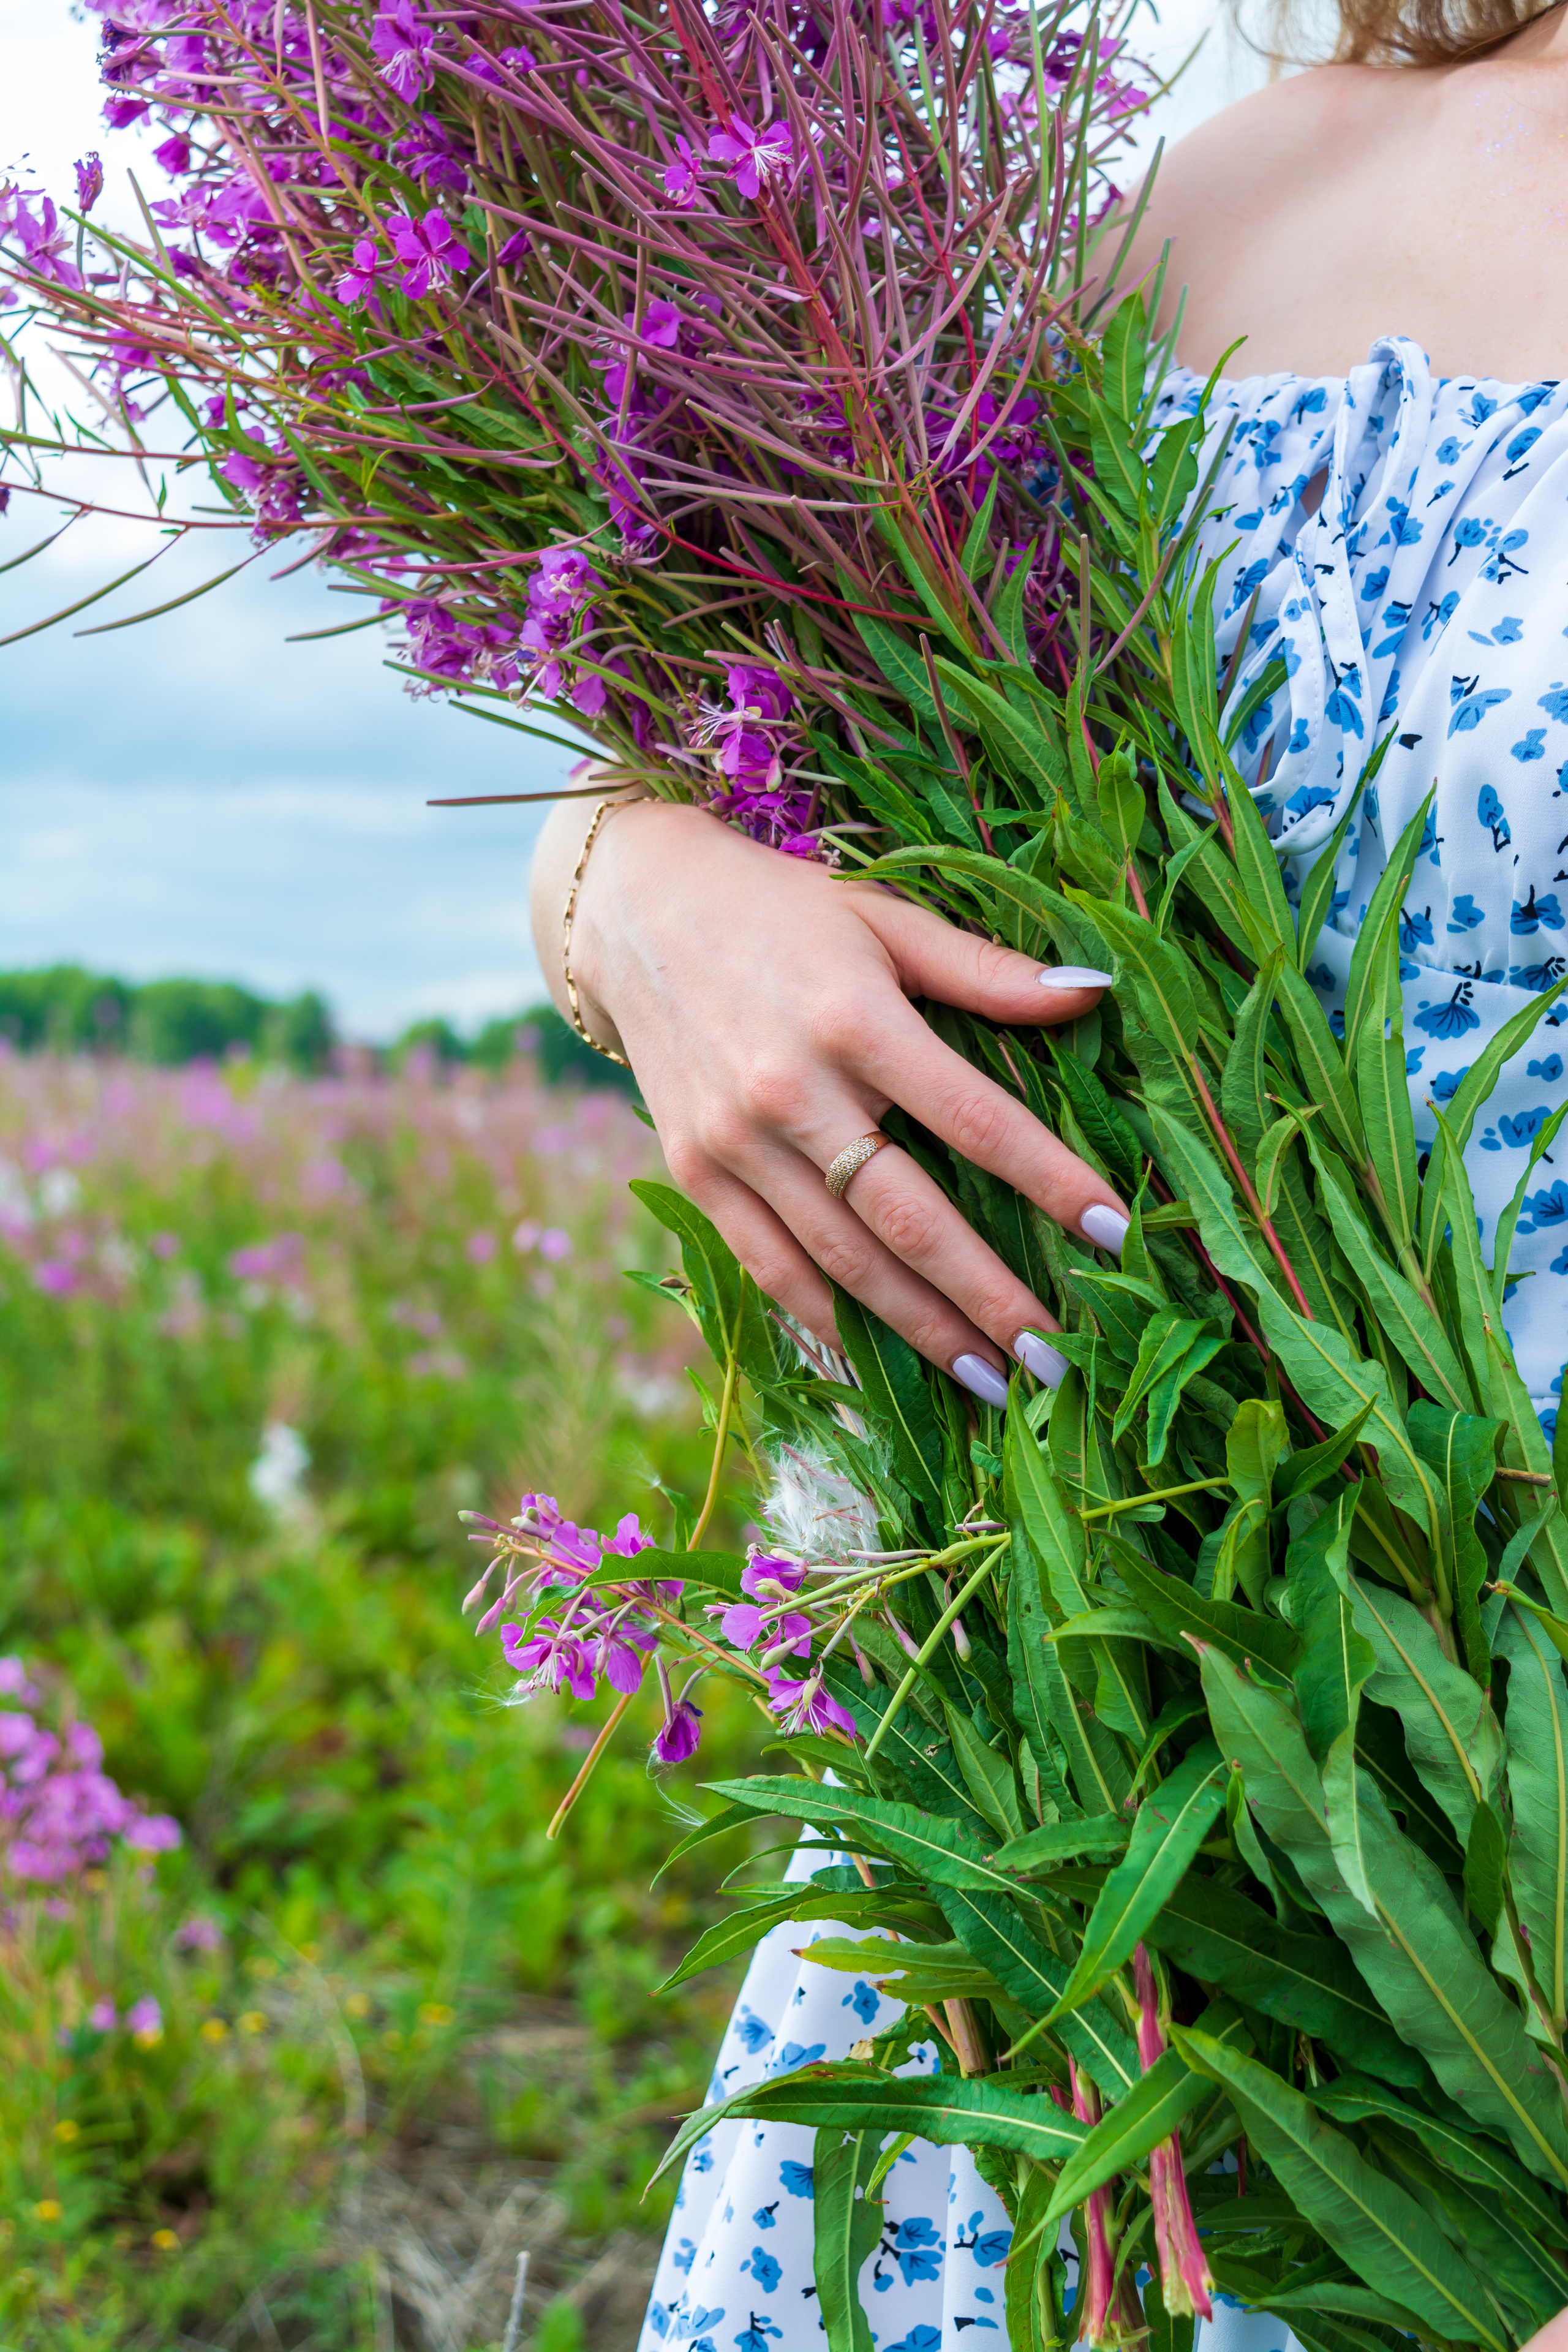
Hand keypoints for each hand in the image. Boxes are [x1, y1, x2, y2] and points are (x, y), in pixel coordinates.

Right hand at [540, 796, 1128, 1402]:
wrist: (635, 914)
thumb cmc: (782, 912)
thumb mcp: (885, 918)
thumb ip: (985, 970)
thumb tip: (1094, 1000)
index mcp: (854, 1018)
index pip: (975, 1119)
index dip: (1050, 1179)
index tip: (1114, 1234)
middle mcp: (792, 1091)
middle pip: (909, 1218)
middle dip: (989, 1297)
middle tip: (1056, 1358)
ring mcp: (735, 1143)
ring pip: (843, 1260)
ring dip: (922, 1331)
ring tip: (992, 1381)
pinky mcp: (695, 1174)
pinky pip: (770, 1267)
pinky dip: (829, 1321)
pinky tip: (883, 1366)